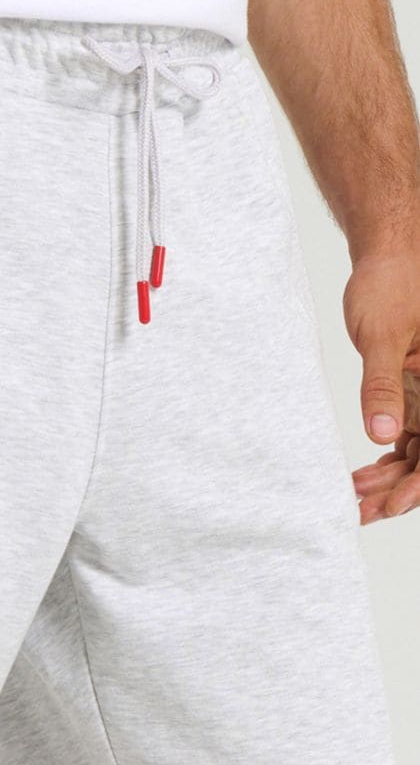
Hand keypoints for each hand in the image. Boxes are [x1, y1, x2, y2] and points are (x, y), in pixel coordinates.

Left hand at [344, 252, 419, 522]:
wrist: (389, 251)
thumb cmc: (393, 280)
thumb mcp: (382, 334)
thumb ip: (382, 384)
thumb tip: (383, 433)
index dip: (419, 485)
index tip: (390, 506)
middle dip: (399, 492)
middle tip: (357, 513)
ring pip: (418, 454)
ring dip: (389, 481)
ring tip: (350, 499)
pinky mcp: (414, 392)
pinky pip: (406, 437)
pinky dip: (384, 460)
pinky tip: (357, 477)